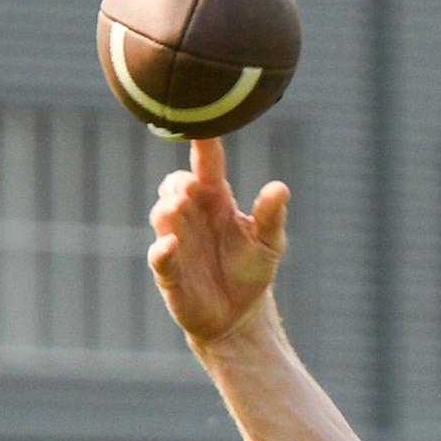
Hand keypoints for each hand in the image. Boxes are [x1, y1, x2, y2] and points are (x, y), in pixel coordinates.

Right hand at [147, 137, 288, 344]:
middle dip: (179, 183)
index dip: (203, 144)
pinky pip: (159, 257)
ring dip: (168, 210)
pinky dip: (162, 250)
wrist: (239, 316)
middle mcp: (192, 215)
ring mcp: (177, 242)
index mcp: (216, 200)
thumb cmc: (251, 271)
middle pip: (175, 186)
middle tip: (191, 186)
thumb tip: (280, 187)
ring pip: (162, 215)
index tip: (202, 124)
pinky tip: (170, 244)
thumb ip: (271, 216)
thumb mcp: (270, 243)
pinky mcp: (170, 273)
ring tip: (178, 206)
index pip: (206, 165)